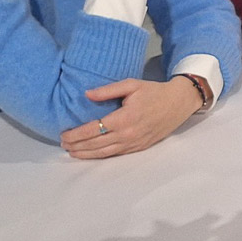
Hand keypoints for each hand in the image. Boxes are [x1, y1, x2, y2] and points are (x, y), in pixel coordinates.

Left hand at [59, 77, 198, 158]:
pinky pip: (115, 154)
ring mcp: (134, 143)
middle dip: (77, 145)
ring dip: (86, 154)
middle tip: (63, 144)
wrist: (179, 103)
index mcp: (124, 118)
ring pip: (104, 152)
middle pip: (96, 143)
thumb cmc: (154, 92)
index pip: (94, 129)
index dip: (76, 133)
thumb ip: (108, 90)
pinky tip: (91, 154)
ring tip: (72, 152)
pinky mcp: (139, 148)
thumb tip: (86, 95)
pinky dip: (100, 156)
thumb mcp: (132, 84)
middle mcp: (128, 134)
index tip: (64, 134)